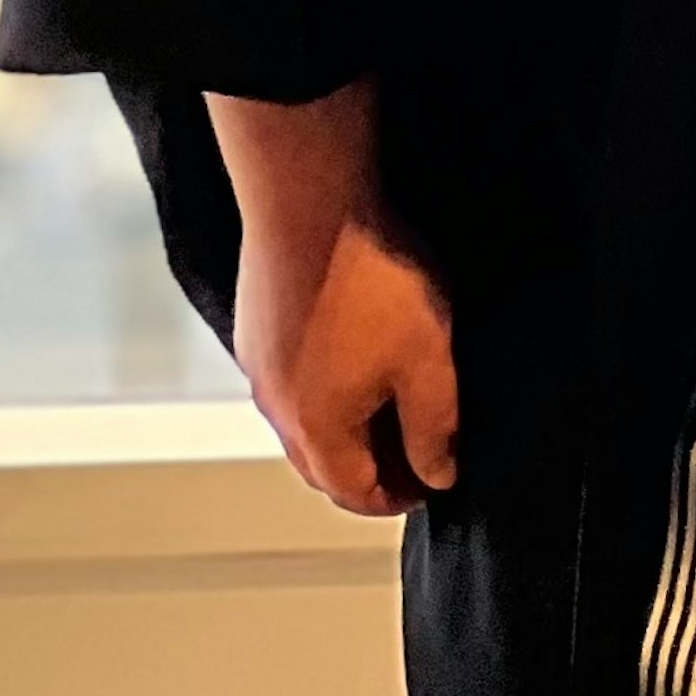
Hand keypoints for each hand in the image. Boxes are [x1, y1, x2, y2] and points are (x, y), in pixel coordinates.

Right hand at [210, 83, 459, 516]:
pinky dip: (324, 385)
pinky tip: (355, 353)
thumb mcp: (428, 360)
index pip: (356, 494)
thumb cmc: (371, 278)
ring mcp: (260, 364)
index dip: (401, 496)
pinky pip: (292, 376)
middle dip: (369, 469)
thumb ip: (435, 427)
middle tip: (416, 452)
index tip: (435, 481)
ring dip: (346, 426)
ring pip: (304, 420)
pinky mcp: (257, 325)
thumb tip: (438, 473)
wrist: (311, 200)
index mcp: (317, 431)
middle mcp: (277, 408)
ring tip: (391, 403)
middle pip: (323, 465)